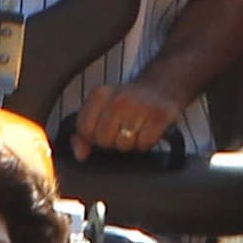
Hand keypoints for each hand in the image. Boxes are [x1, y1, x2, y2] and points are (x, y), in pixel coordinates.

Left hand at [71, 79, 185, 159]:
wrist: (160, 87)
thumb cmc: (126, 104)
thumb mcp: (100, 111)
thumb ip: (83, 134)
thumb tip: (80, 154)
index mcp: (100, 94)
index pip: (85, 129)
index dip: (93, 136)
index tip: (104, 128)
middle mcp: (120, 98)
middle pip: (104, 140)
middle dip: (113, 140)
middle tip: (123, 128)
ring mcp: (141, 105)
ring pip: (125, 144)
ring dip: (131, 142)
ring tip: (136, 128)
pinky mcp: (161, 114)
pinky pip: (145, 143)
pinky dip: (147, 142)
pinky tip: (148, 130)